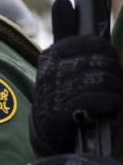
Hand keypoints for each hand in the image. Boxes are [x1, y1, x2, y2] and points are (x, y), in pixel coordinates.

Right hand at [31, 35, 122, 154]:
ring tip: (117, 97)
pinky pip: (94, 100)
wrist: (49, 134)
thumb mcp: (68, 71)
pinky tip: (114, 107)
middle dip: (115, 74)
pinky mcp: (58, 114)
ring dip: (117, 91)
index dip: (108, 53)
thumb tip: (86, 30)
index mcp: (52, 56)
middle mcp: (50, 71)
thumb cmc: (67, 99)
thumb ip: (80, 53)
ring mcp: (53, 92)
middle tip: (116, 85)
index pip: (90, 43)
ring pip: (101, 80)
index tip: (110, 64)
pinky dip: (111, 103)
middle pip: (99, 62)